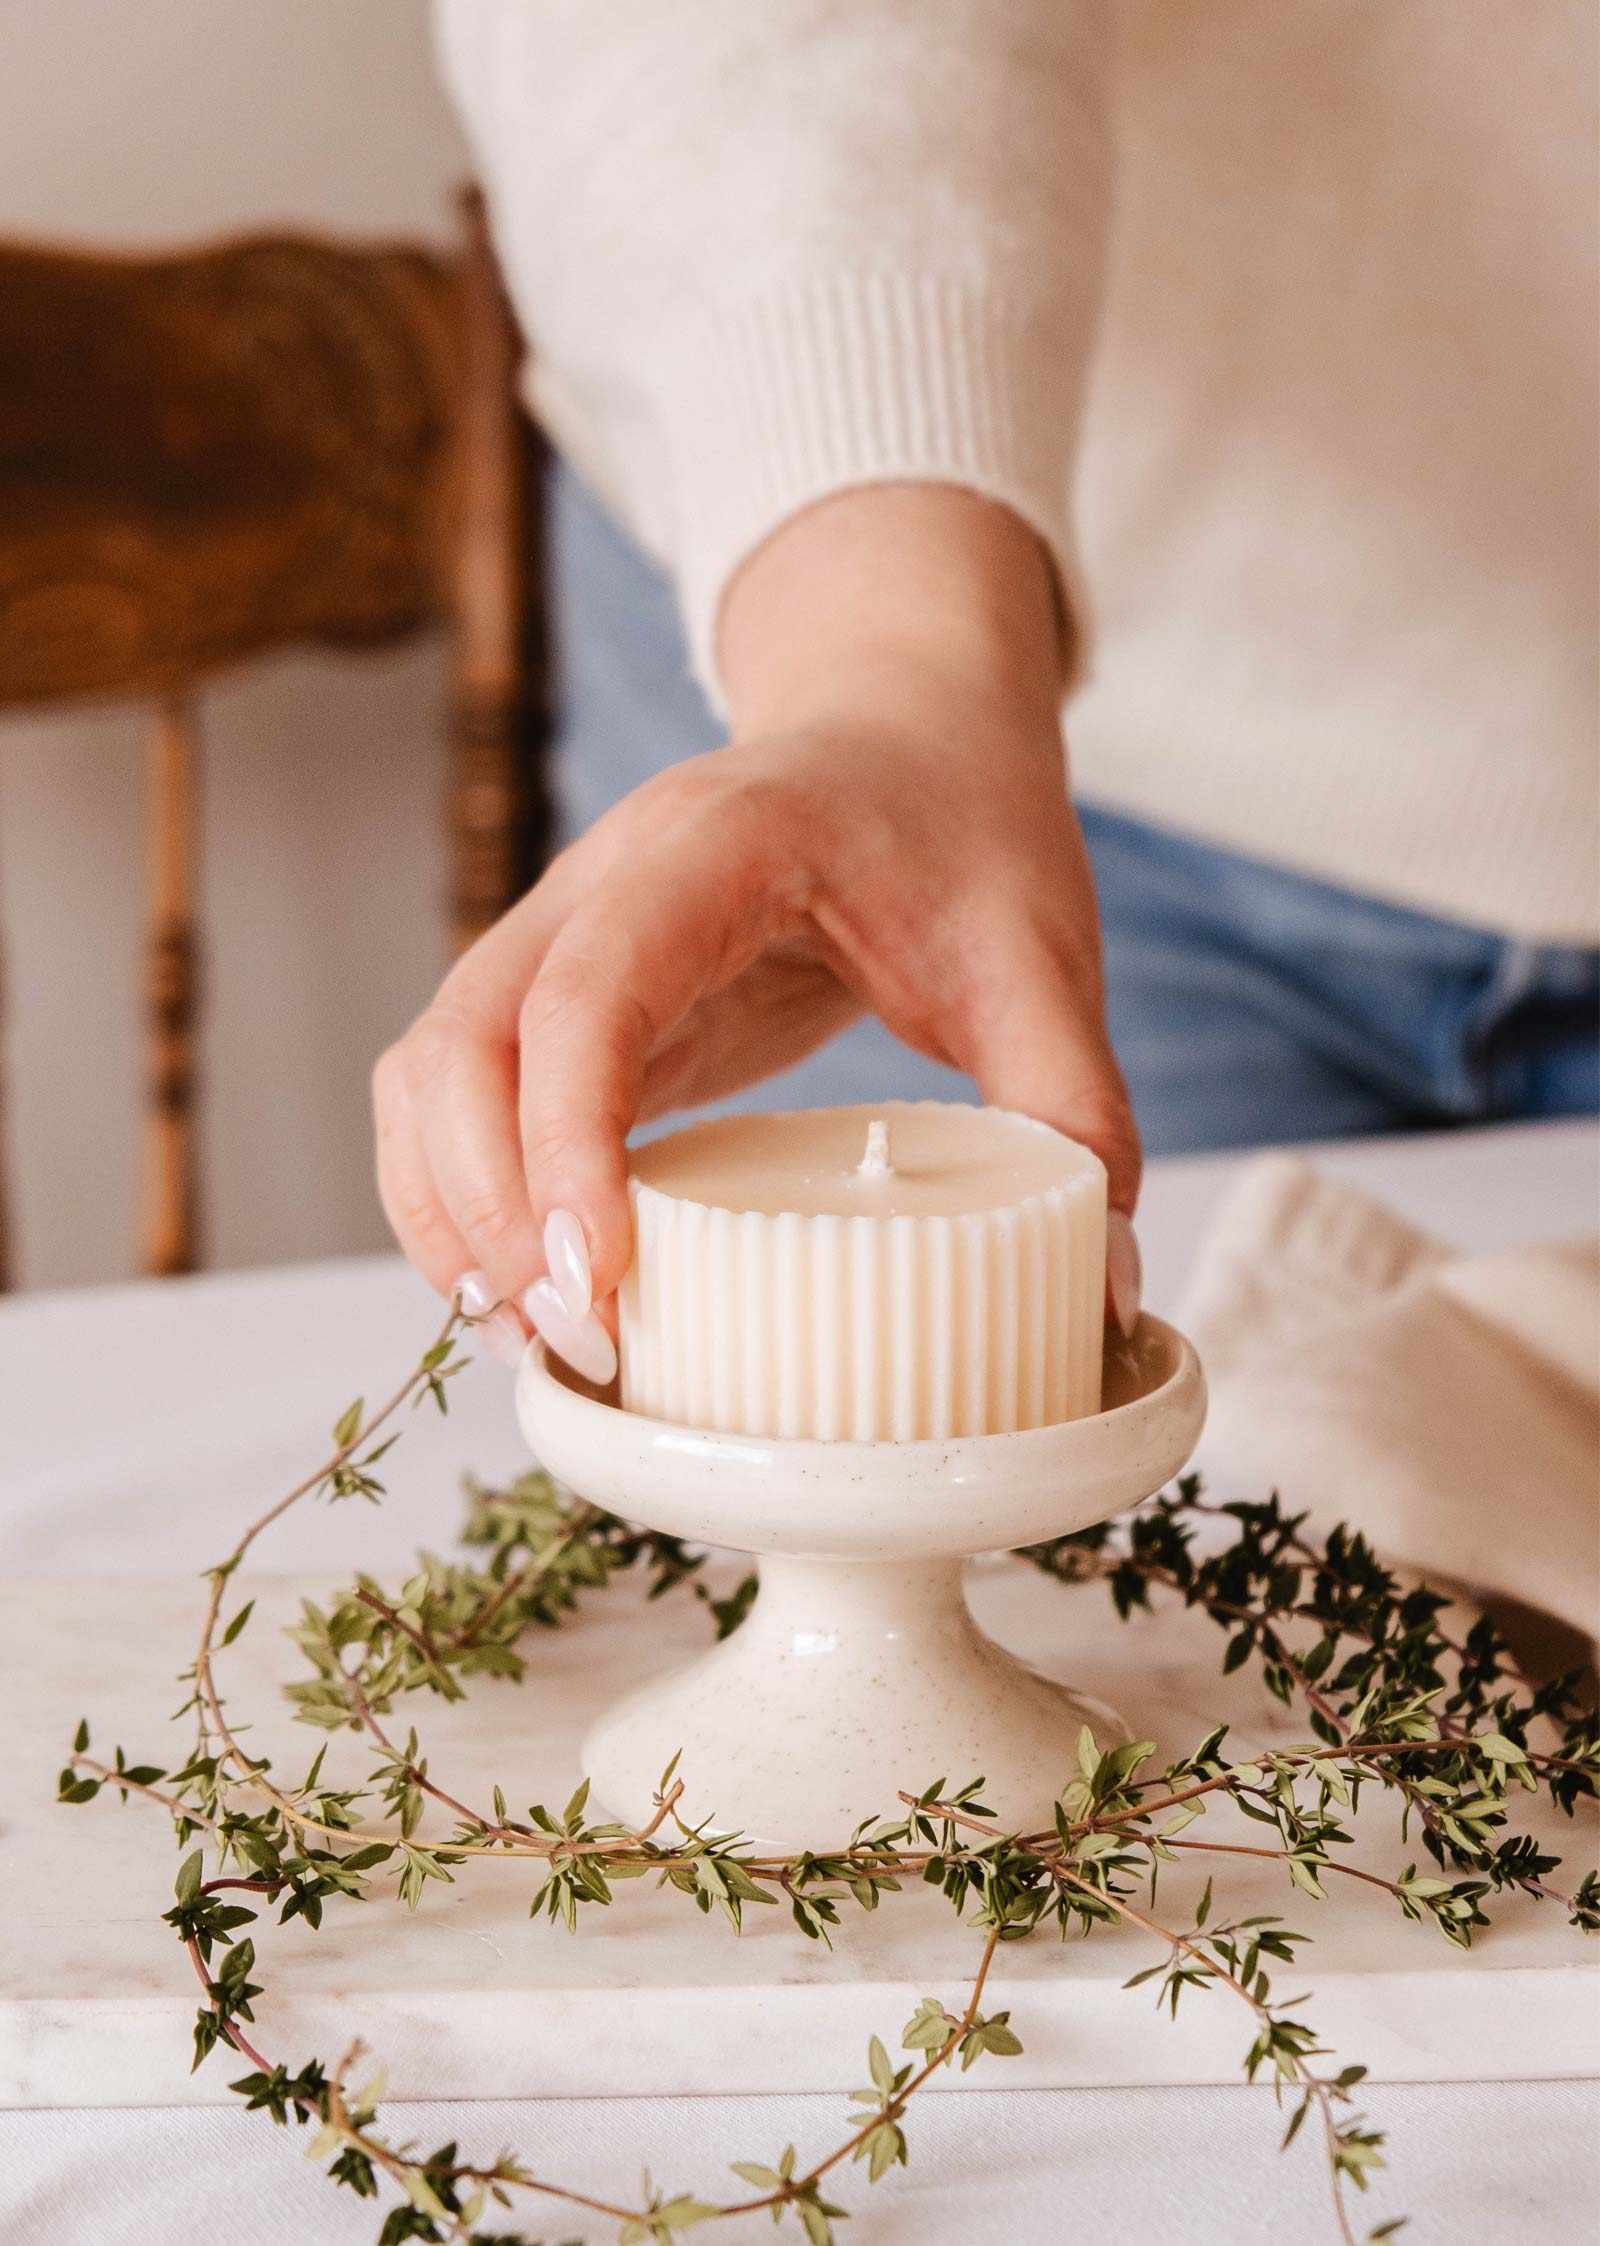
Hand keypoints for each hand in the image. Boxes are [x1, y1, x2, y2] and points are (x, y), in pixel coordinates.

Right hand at [373, 486, 1140, 1372]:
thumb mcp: (1037, 950)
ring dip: (451, 1209)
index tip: (600, 1281)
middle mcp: (603, 880)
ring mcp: (563, 930)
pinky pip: (455, 1091)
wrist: (905, 722)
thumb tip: (1102, 1288)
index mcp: (715, 847)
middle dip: (486, 1205)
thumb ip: (1070, 1102)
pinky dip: (458, 1193)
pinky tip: (525, 1287)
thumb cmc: (961, 817)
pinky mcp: (563, 992)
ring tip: (537, 1336)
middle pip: (462, 1039)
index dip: (566, 1142)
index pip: (588, 993)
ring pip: (428, 1068)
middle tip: (577, 1339)